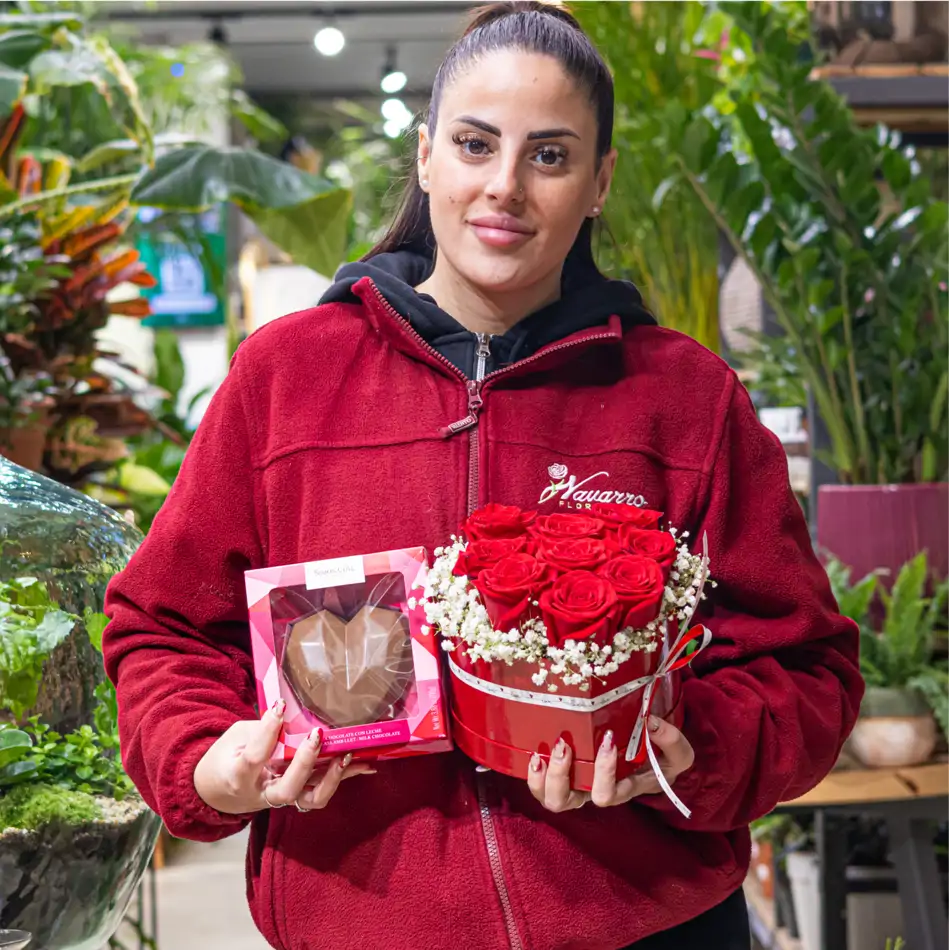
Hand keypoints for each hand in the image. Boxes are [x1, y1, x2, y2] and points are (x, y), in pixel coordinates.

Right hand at [194, 700, 373, 813]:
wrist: (217, 790)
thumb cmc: (225, 758)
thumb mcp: (234, 737)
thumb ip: (260, 729)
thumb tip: (290, 714)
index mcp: (238, 776)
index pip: (254, 757)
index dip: (267, 732)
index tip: (280, 707)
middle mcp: (262, 793)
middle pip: (288, 789)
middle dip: (306, 762)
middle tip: (317, 735)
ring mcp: (281, 799)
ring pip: (310, 800)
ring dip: (333, 778)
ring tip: (347, 754)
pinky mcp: (297, 797)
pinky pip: (321, 793)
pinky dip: (343, 778)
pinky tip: (364, 764)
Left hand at [526, 716, 693, 812]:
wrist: (653, 752)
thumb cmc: (662, 755)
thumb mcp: (677, 752)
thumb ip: (671, 741)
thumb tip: (652, 723)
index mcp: (622, 788)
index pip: (609, 792)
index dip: (604, 771)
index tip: (609, 739)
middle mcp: (596, 790)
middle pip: (570, 802)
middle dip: (562, 776)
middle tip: (565, 746)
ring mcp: (578, 785)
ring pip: (551, 799)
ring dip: (543, 778)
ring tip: (543, 752)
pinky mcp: (563, 774)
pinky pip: (542, 786)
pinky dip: (534, 774)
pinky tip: (536, 753)